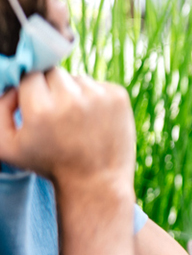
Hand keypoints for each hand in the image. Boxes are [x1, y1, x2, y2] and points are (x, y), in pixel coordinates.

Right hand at [0, 69, 133, 191]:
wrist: (97, 182)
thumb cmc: (50, 164)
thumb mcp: (8, 146)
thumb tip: (12, 86)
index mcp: (42, 110)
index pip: (30, 75)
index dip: (31, 90)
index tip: (37, 106)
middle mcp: (72, 99)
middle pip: (53, 72)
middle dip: (51, 89)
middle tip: (57, 115)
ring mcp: (99, 96)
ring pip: (77, 78)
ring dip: (73, 93)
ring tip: (76, 122)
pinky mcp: (118, 96)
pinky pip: (99, 84)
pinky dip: (95, 97)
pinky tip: (94, 121)